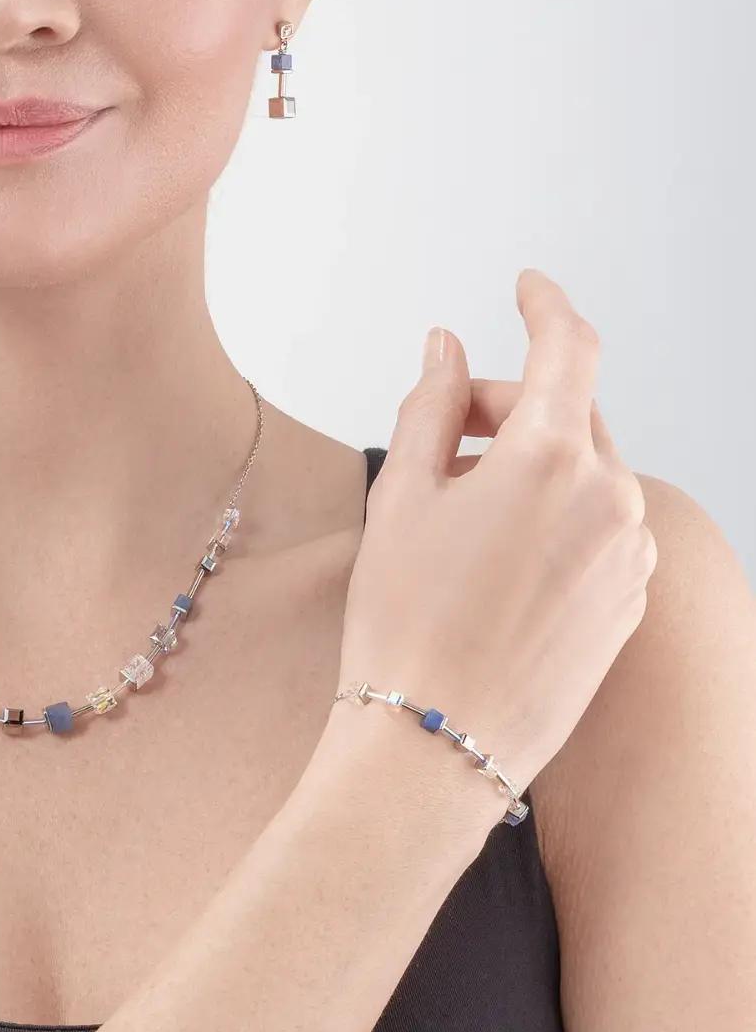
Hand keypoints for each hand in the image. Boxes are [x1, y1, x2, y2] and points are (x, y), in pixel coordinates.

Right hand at [325, 269, 657, 805]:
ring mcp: (631, 554)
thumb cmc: (404, 622)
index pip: (568, 349)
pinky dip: (557, 517)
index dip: (545, 306)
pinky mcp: (631, 602)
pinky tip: (499, 560)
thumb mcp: (400, 498)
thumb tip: (447, 348)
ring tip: (462, 513)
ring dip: (532, 468)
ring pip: (588, 473)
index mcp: (550, 461)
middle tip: (444, 436)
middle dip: (509, 409)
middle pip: (570, 414)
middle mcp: (611, 499)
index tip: (525, 289)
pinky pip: (602, 528)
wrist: (433, 742)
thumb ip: (431, 406)